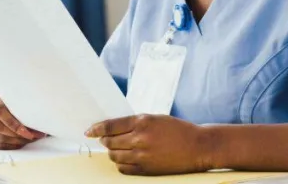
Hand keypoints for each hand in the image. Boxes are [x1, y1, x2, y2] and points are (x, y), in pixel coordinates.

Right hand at [0, 87, 45, 149]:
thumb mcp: (18, 95)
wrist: (8, 102)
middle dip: (15, 134)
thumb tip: (38, 118)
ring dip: (13, 140)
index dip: (14, 123)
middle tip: (31, 136)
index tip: (28, 131)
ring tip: (28, 139)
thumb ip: (23, 103)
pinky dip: (8, 146)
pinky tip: (19, 143)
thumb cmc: (16, 98)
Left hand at [85, 114, 214, 175]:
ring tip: (117, 148)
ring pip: (114, 156)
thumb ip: (135, 123)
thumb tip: (114, 128)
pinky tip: (125, 159)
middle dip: (105, 140)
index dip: (97, 128)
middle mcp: (140, 139)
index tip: (89, 131)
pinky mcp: (146, 170)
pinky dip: (120, 163)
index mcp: (142, 122)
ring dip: (112, 152)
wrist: (197, 147)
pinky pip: (123, 168)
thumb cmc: (178, 130)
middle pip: (110, 142)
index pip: (111, 126)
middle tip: (105, 139)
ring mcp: (142, 156)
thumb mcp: (155, 118)